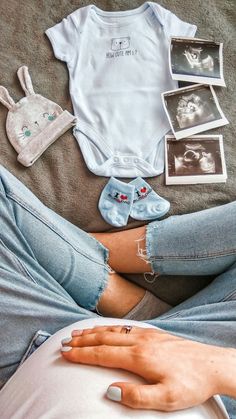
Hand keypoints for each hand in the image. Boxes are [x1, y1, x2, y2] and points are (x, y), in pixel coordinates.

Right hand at [61, 325, 231, 411]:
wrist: (213, 365)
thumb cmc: (191, 384)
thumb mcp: (166, 399)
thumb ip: (137, 397)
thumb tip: (111, 390)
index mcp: (139, 357)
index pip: (102, 354)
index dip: (82, 354)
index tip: (65, 354)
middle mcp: (140, 341)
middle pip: (104, 338)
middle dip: (82, 340)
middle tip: (64, 342)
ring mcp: (148, 335)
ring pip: (114, 330)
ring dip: (94, 331)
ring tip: (78, 333)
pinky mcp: (155, 333)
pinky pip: (126, 327)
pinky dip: (110, 327)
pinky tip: (107, 328)